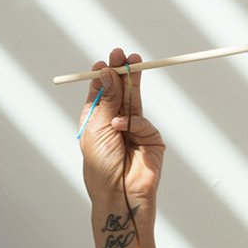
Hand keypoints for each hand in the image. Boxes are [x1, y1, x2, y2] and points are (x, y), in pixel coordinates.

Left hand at [79, 48, 164, 211]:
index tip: (105, 61)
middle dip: (122, 72)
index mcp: (96, 121)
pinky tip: (121, 127)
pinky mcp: (151, 140)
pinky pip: (142, 121)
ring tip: (131, 63)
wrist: (118, 194)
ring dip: (132, 82)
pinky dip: (132, 122)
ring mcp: (135, 131)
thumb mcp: (97, 128)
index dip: (104, 76)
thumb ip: (105, 99)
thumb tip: (106, 71)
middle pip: (120, 91)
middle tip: (123, 54)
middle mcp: (115, 123)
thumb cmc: (100, 167)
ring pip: (135, 100)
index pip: (102, 92)